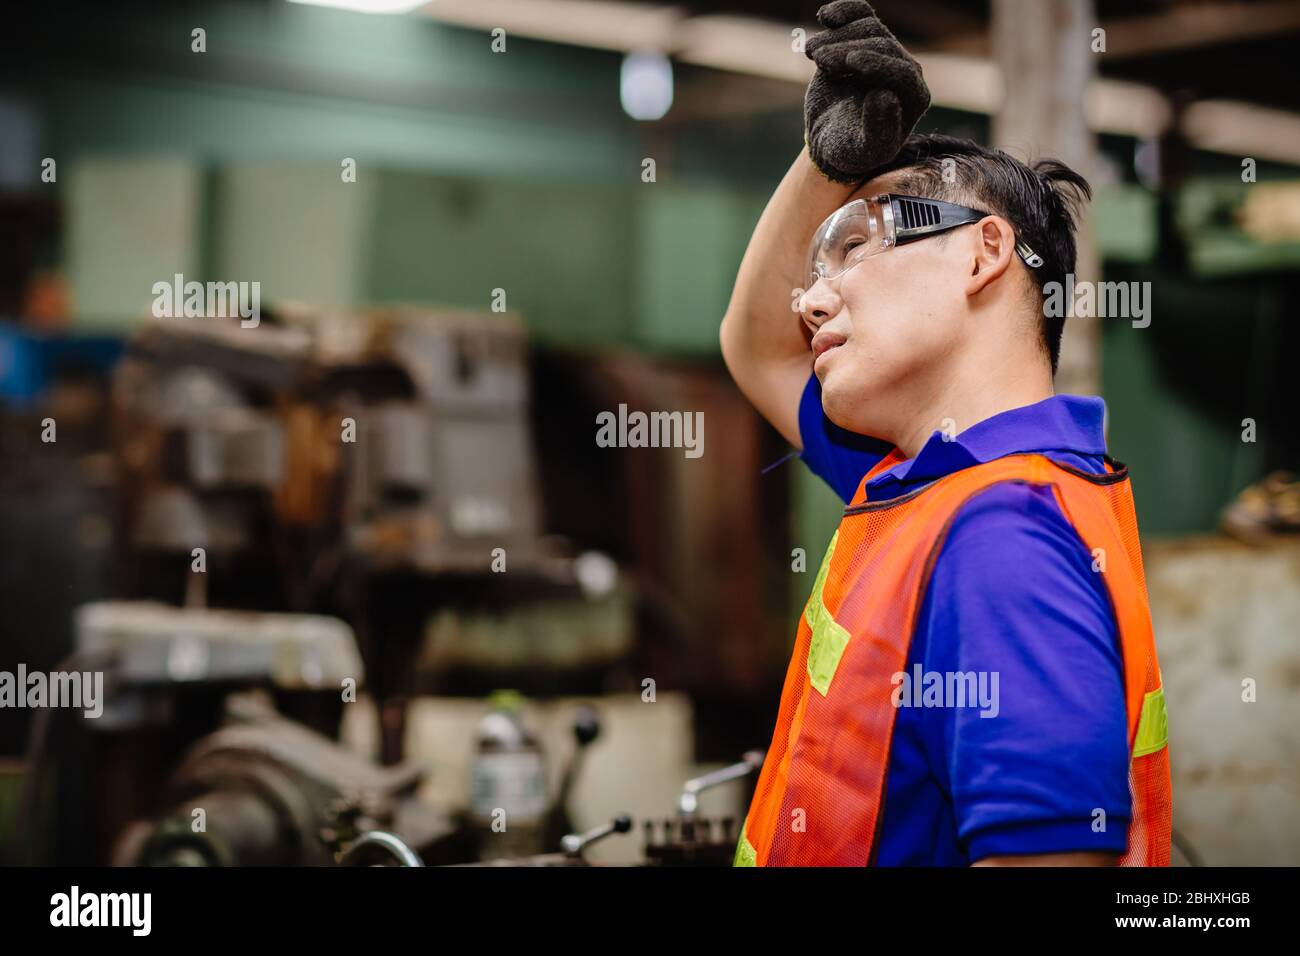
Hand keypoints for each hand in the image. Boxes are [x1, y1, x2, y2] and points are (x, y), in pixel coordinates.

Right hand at [804, 1, 930, 183]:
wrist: (830, 139)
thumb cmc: (851, 150)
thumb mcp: (864, 150)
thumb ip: (879, 128)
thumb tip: (886, 95)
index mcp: (914, 97)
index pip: (903, 72)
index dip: (878, 64)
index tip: (851, 62)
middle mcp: (905, 70)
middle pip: (881, 45)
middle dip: (848, 51)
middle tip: (819, 62)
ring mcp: (884, 52)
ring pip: (867, 27)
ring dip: (837, 37)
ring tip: (812, 54)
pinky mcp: (864, 40)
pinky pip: (860, 14)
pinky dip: (843, 10)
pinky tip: (826, 15)